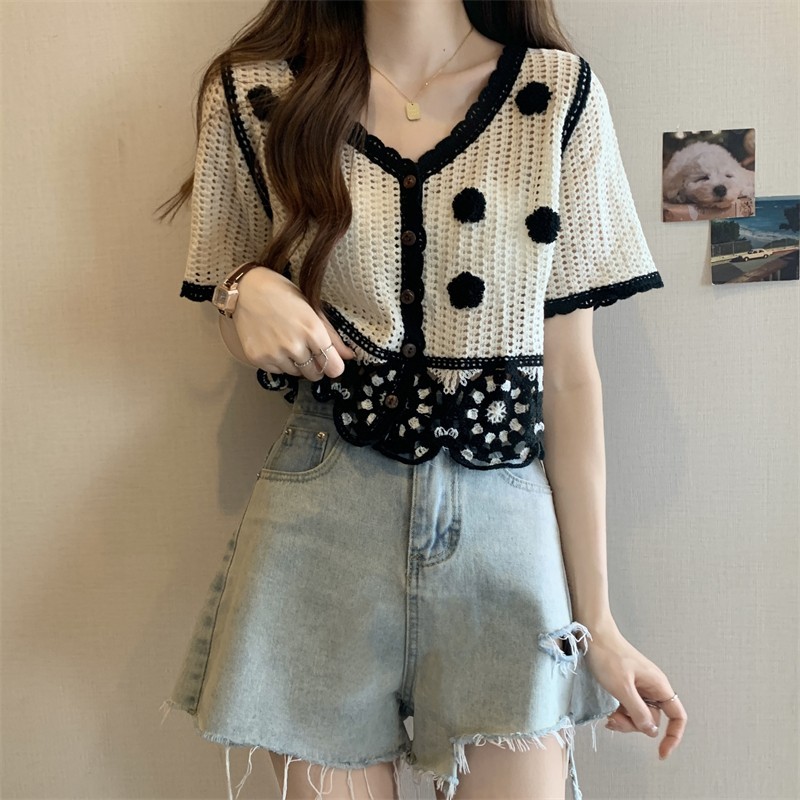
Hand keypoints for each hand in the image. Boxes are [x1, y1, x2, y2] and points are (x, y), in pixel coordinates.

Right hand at [233, 266, 355, 378]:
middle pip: (315, 374)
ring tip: (288, 343)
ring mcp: (275, 353)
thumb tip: (349, 356)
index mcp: (313, 330)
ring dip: (296, 364)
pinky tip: (274, 345)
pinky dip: (279, 363)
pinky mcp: (258, 358)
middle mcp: (294, 345)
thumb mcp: (312, 310)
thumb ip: (332, 336)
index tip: (329, 360)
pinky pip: (278, 371)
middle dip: (315, 366)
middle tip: (307, 349)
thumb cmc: (283, 295)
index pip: (334, 368)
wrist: (247, 289)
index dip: (333, 366)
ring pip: (296, 374)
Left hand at [584, 625, 686, 759]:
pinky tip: (607, 712)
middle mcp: (652, 688)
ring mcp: (638, 687)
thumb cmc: (608, 656)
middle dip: (634, 725)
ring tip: (608, 715)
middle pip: (652, 720)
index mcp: (658, 686)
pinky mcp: (626, 686)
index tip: (661, 753)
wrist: (593, 635)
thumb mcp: (622, 688)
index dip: (673, 736)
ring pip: (638, 716)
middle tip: (615, 720)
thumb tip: (651, 732)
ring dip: (624, 720)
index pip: (677, 716)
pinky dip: (618, 713)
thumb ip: (638, 712)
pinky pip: (627, 707)